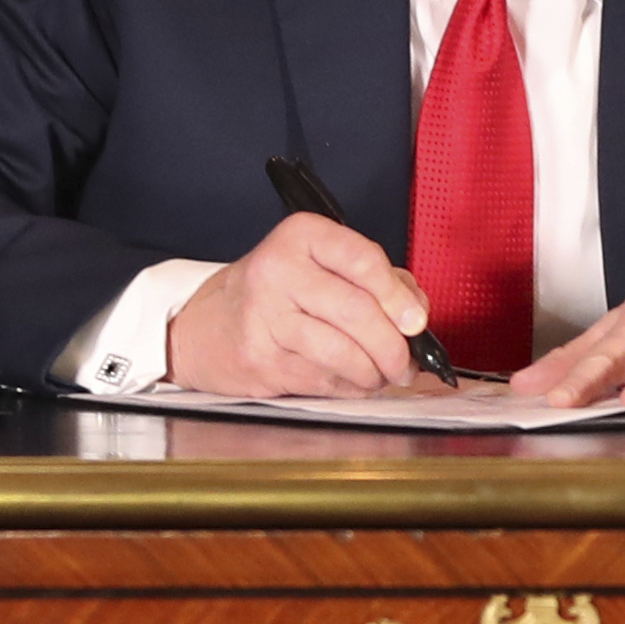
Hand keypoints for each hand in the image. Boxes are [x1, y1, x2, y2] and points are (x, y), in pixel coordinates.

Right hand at [167, 215, 436, 397]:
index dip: (397, 296)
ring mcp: (265, 317)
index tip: (416, 322)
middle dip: (392, 346)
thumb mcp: (323, 264)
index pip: (362, 260)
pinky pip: (322, 380)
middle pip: (355, 311)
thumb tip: (416, 316)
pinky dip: (349, 388)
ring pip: (340, 352)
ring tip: (382, 376)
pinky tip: (354, 383)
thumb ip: (378, 280)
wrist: (208, 325)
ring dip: (373, 373)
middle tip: (405, 363)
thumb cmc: (280, 292)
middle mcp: (279, 270)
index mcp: (302, 236)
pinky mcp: (260, 360)